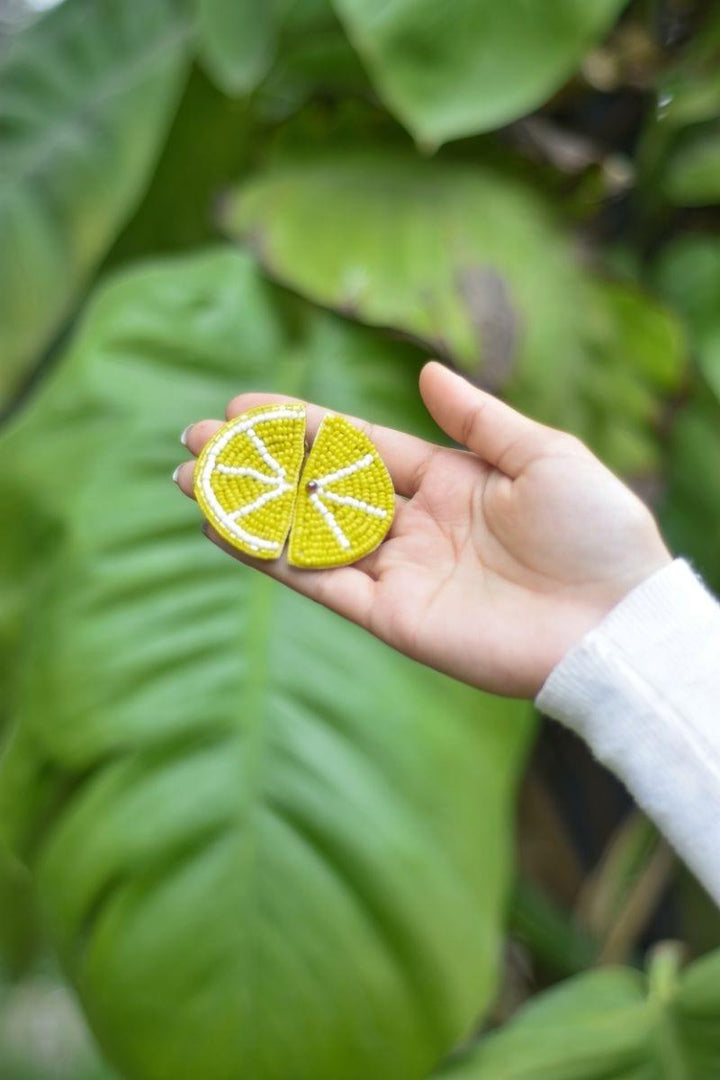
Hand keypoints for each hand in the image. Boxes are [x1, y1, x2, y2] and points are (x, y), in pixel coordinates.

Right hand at [174, 362, 670, 697]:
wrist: (617, 622)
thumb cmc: (597, 533)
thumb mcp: (545, 454)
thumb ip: (479, 418)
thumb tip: (426, 372)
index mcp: (449, 481)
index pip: (356, 445)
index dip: (298, 425)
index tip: (242, 406)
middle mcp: (415, 525)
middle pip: (317, 486)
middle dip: (255, 462)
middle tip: (194, 437)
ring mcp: (400, 572)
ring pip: (306, 533)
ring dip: (246, 507)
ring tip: (189, 480)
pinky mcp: (393, 618)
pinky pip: (319, 581)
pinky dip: (271, 557)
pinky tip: (225, 529)